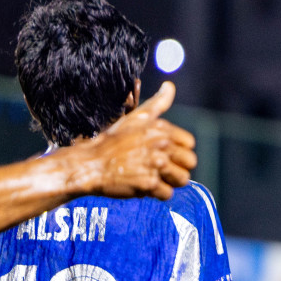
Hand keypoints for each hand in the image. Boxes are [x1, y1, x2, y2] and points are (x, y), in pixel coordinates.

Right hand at [68, 82, 197, 199]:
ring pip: (183, 179)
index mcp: (161, 129)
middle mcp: (161, 146)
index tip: (164, 153)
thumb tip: (170, 86)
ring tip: (153, 177)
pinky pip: (167, 194)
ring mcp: (155, 165)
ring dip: (169, 182)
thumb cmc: (113, 141)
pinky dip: (156, 194)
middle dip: (177, 167)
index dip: (179, 151)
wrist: (90, 164)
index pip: (189, 144)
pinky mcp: (149, 184)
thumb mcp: (136, 117)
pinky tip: (143, 185)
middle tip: (159, 168)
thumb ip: (158, 103)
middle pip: (190, 163)